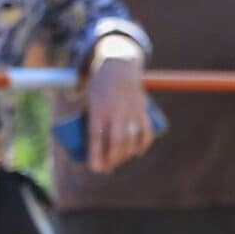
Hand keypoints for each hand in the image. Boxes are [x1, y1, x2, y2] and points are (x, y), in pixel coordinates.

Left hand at [80, 36, 154, 174]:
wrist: (119, 64)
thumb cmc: (99, 87)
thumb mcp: (88, 100)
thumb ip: (89, 120)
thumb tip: (89, 149)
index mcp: (98, 107)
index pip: (96, 136)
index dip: (95, 154)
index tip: (93, 168)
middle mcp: (116, 110)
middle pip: (117, 142)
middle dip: (112, 159)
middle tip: (105, 167)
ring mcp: (132, 111)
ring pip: (131, 141)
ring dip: (125, 155)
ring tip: (117, 160)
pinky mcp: (143, 110)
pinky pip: (146, 133)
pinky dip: (142, 145)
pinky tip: (136, 152)